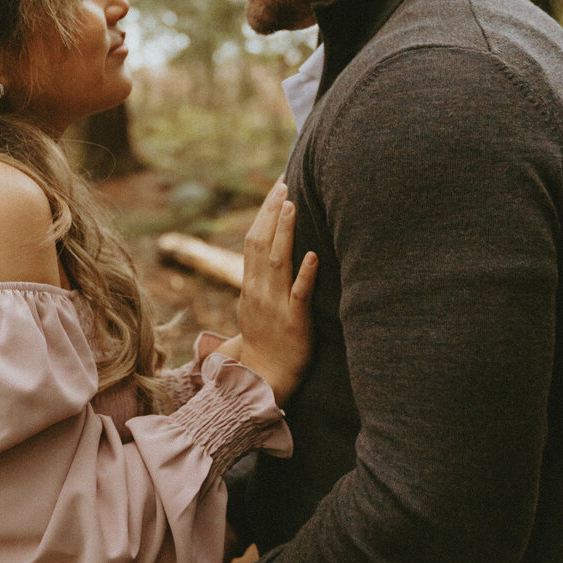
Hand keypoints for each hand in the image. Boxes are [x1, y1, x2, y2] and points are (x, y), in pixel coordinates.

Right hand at [234, 180, 317, 404]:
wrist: (264, 377)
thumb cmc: (264, 341)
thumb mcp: (254, 305)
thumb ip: (259, 279)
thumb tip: (265, 253)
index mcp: (250, 285)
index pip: (253, 240)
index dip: (264, 213)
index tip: (277, 189)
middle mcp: (259, 291)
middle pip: (261, 244)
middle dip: (272, 213)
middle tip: (284, 185)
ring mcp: (276, 305)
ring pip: (277, 262)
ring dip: (284, 233)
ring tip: (292, 206)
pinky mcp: (295, 321)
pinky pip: (299, 295)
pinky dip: (305, 274)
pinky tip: (312, 255)